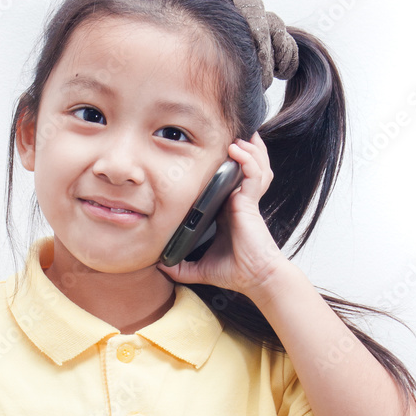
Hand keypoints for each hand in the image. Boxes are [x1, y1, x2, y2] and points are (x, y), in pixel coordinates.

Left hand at [156, 131, 286, 297]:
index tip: (218, 151)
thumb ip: (181, 267)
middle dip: (245, 150)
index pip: (230, 180)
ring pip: (254, 166)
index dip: (229, 165)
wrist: (256, 280)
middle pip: (247, 167)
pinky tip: (237, 150)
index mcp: (229, 211)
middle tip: (235, 135)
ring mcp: (247, 201)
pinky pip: (253, 175)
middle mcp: (239, 202)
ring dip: (248, 150)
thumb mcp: (200, 268)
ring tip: (239, 138)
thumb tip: (159, 267)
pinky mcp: (250, 203)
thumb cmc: (235, 271)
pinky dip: (247, 160)